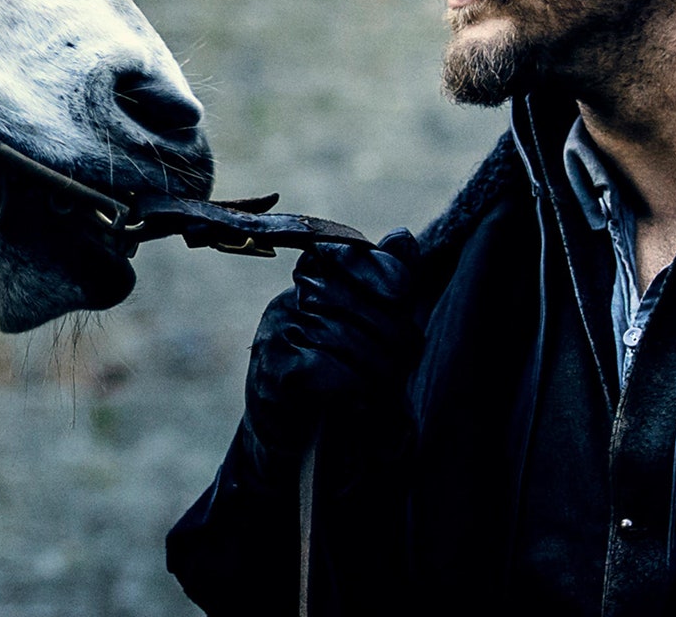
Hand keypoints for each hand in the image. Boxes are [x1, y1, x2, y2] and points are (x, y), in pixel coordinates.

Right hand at [237, 230, 422, 480]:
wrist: (300, 441)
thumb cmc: (345, 383)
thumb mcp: (376, 332)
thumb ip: (389, 285)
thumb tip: (403, 235)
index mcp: (312, 282)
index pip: (346, 254)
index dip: (379, 271)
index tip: (402, 293)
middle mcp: (289, 300)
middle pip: (353, 301)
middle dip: (391, 338)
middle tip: (400, 368)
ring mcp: (276, 333)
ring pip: (341, 337)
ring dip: (375, 372)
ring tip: (382, 393)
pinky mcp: (272, 371)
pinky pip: (322, 368)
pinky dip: (350, 388)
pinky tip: (356, 403)